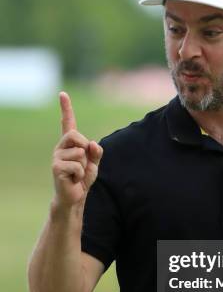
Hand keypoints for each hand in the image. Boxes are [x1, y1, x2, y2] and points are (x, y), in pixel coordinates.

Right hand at [52, 91, 102, 207]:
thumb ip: (96, 152)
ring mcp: (57, 157)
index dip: (66, 108)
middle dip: (85, 149)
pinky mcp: (56, 167)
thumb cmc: (83, 178)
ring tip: (77, 174)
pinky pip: (77, 166)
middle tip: (83, 163)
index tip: (63, 94)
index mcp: (70, 143)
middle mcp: (61, 147)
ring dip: (84, 166)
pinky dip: (81, 174)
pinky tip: (74, 179)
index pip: (68, 122)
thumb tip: (92, 143)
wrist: (74, 197)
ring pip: (79, 153)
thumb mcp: (94, 163)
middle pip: (76, 135)